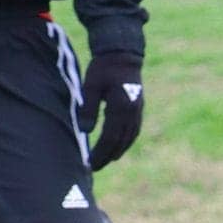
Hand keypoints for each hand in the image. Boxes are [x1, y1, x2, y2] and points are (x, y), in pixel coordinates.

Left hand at [80, 50, 144, 168]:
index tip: (90, 163)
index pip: (110, 137)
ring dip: (118, 151)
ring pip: (130, 137)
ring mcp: (138, 110)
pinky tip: (118, 146)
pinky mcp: (138, 108)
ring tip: (106, 161)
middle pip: (121, 141)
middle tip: (95, 168)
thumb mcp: (91, 85)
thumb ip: (88, 108)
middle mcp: (133, 112)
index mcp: (121, 107)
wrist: (123, 54)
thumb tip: (84, 131)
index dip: (100, 152)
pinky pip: (133, 130)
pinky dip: (125, 141)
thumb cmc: (103, 68)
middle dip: (107, 156)